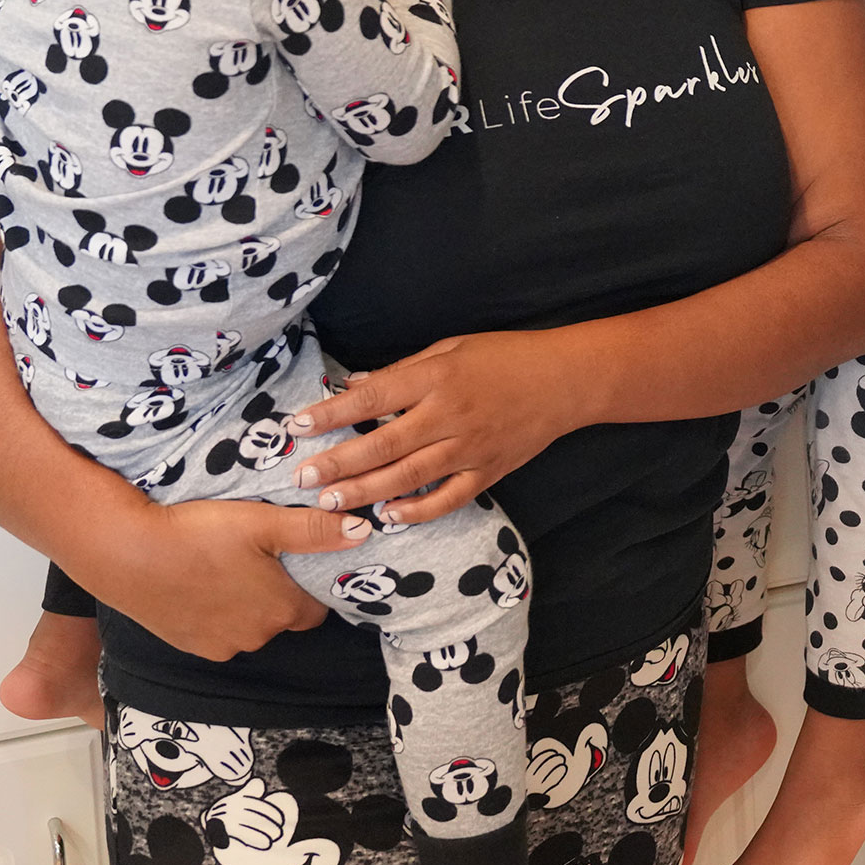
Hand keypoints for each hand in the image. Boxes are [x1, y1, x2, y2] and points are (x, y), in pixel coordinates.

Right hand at [77, 499, 364, 662]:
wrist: (126, 554)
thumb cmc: (201, 534)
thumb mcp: (264, 523)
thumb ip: (316, 530)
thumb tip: (364, 530)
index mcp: (283, 611)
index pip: (316, 608)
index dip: (311, 585)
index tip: (300, 563)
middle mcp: (257, 638)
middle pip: (282, 618)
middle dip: (277, 594)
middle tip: (259, 557)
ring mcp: (220, 646)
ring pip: (249, 626)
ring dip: (245, 604)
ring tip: (226, 567)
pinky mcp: (189, 645)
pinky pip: (217, 632)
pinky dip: (215, 612)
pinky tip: (201, 583)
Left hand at [287, 331, 572, 525]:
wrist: (566, 380)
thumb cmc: (506, 356)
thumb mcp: (451, 347)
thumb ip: (402, 370)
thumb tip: (355, 387)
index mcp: (437, 377)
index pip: (373, 398)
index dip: (332, 413)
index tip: (297, 425)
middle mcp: (449, 415)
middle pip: (383, 445)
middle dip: (337, 463)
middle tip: (302, 479)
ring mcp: (470, 448)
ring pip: (408, 477)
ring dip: (365, 491)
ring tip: (329, 502)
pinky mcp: (488, 471)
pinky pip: (447, 498)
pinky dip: (417, 511)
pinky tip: (388, 516)